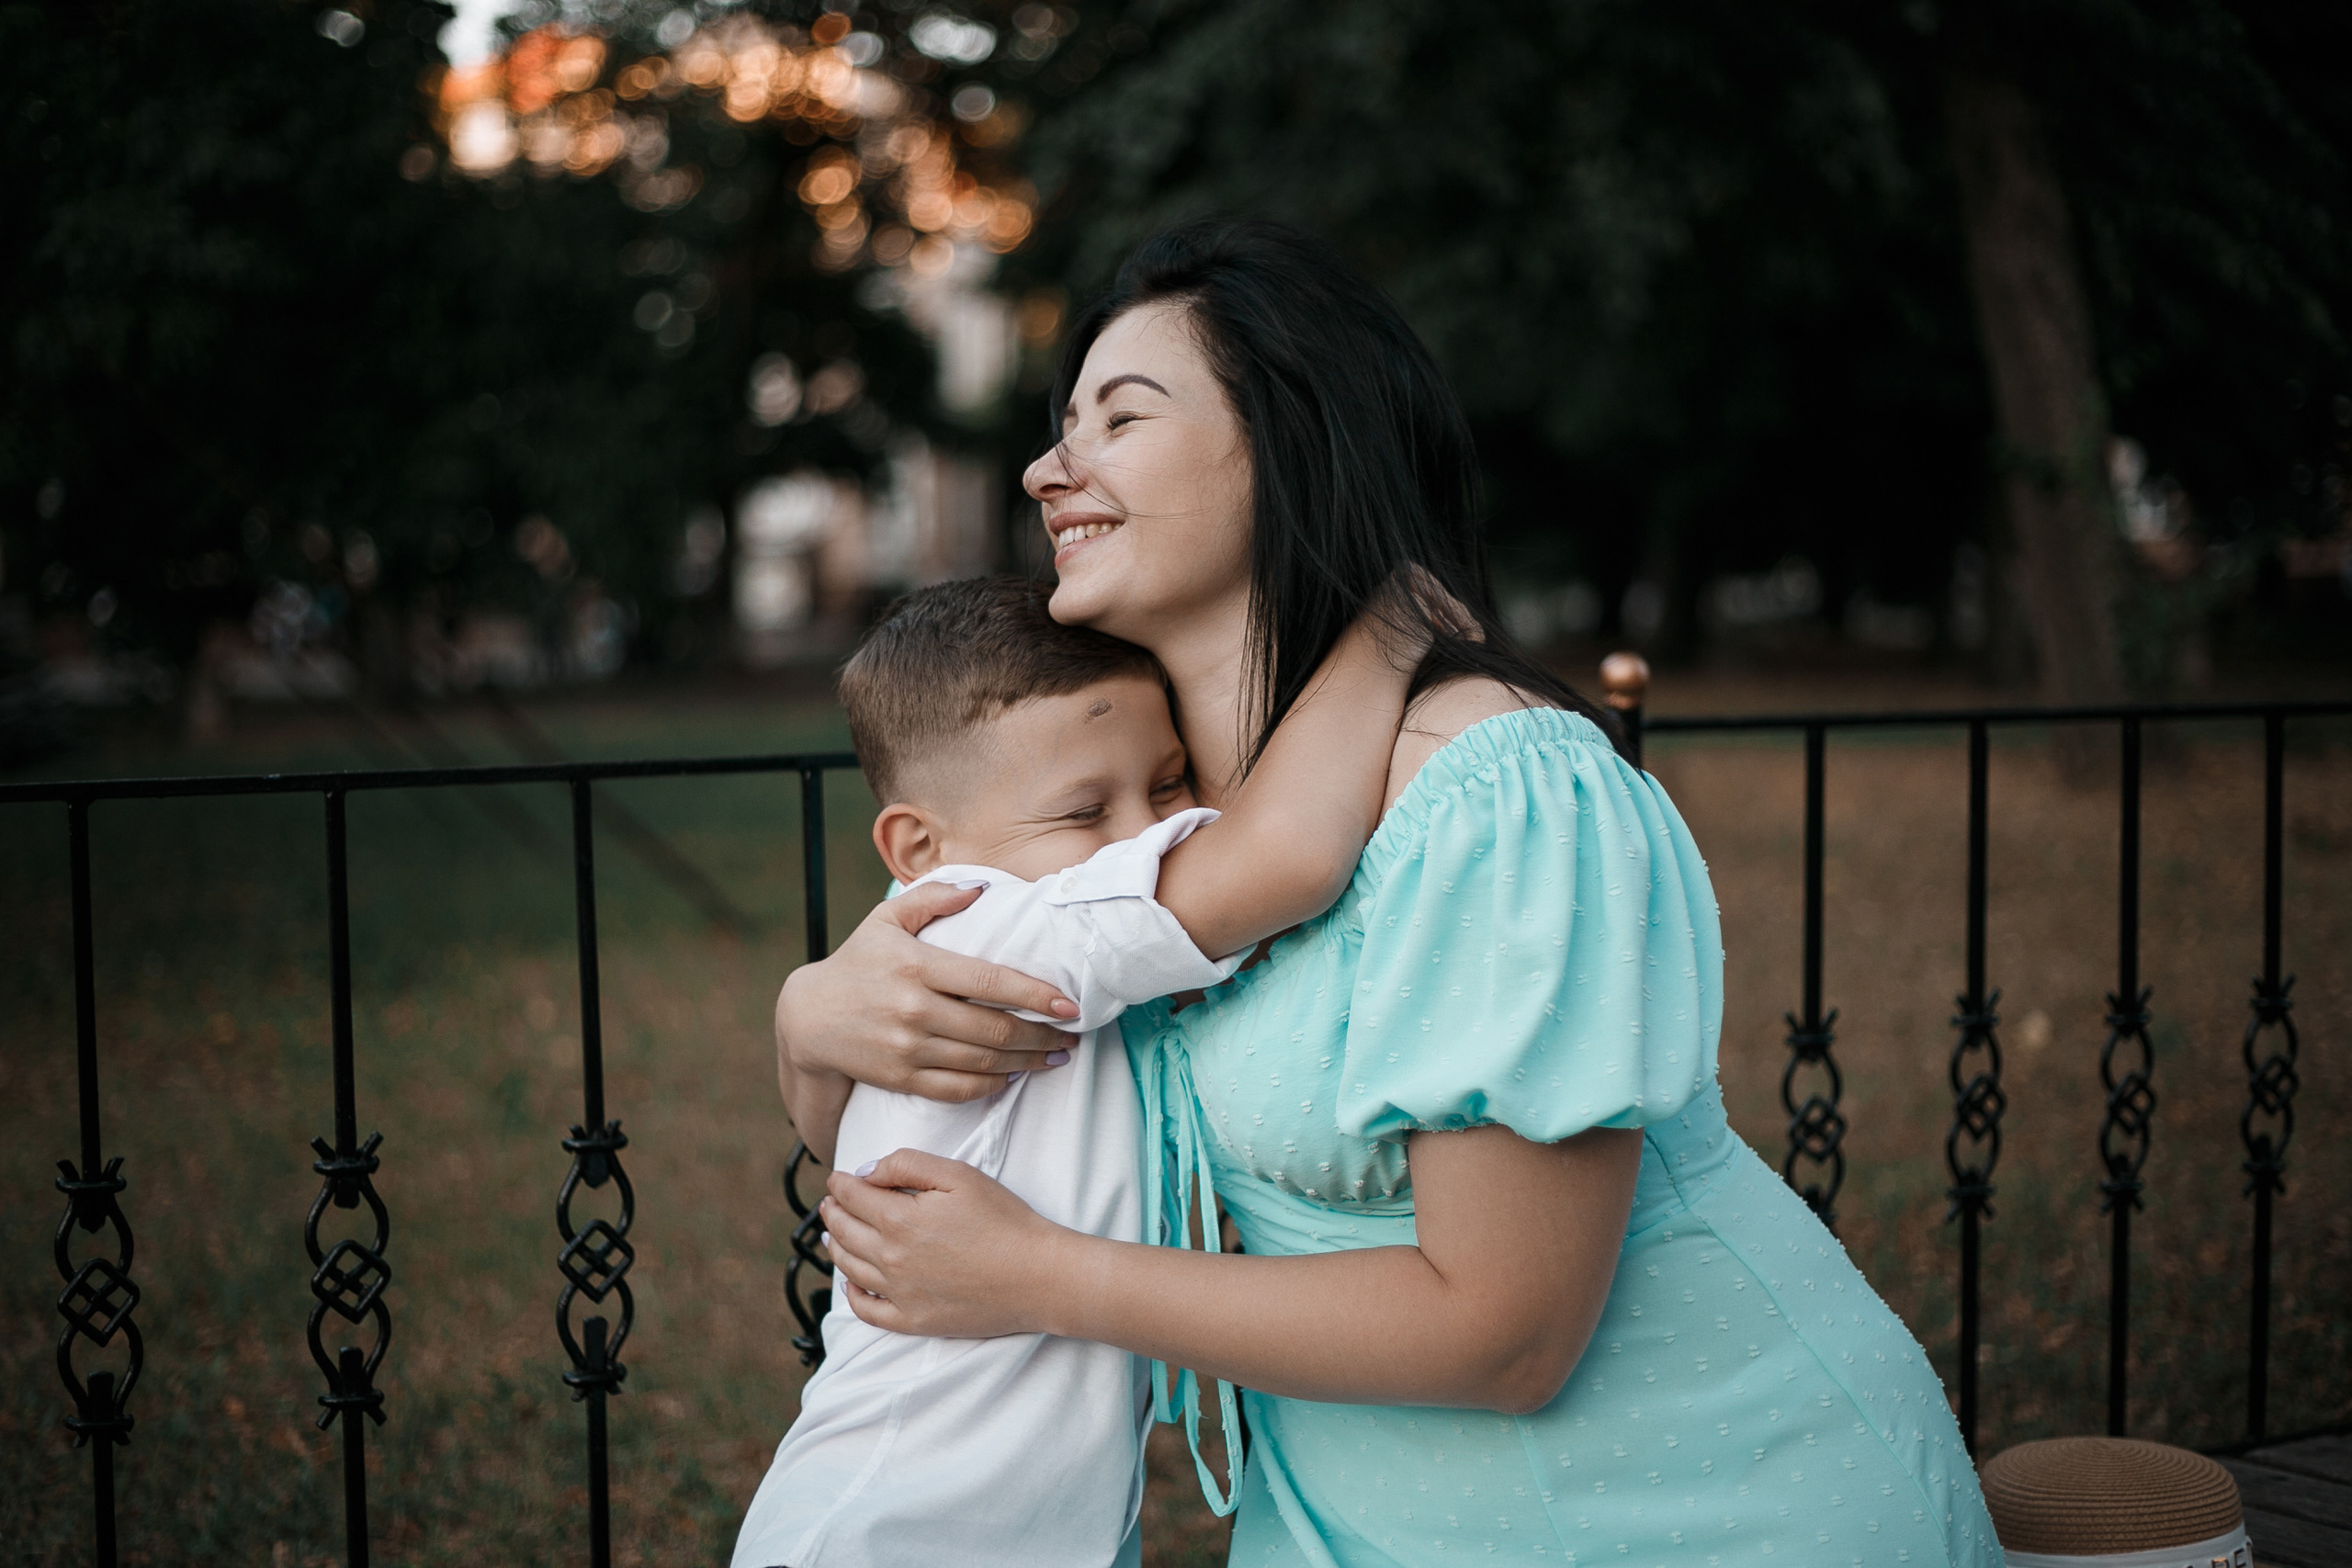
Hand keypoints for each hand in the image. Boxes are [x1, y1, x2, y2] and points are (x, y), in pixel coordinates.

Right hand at [775, 880, 1079, 1104]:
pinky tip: (1012, 1076)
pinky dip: (991, 1085)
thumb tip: (982, 887)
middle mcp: (914, 1009)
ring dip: (1026, 1063)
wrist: (808, 1018)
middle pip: (994, 1028)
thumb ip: (933, 897)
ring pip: (982, 1062)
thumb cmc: (857, 962)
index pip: (989, 982)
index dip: (1035, 994)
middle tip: (1071, 1036)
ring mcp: (908, 1048)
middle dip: (1042, 1036)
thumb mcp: (886, 920)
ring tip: (1054, 1057)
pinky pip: (958, 1088)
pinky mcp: (901, 1078)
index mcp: (918, 966)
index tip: (1068, 1004)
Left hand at [820, 1149, 1069, 1338]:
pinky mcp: (914, 1321)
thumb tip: (865, 1172)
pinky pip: (868, 1312)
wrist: (1038, 1276)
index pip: (852, 1197)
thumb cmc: (1004, 1220)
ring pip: (850, 1269)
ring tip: (832, 1235)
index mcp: (899, 1220)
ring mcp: (900, 1294)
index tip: (837, 1178)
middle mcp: (890, 1259)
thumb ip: (907, 1164)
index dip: (840, 1184)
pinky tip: (851, 1285)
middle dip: (832, 1212)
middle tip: (829, 1203)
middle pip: (845, 1232)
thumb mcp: (959, 1175)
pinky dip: (852, 1296)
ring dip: (835, 1248)